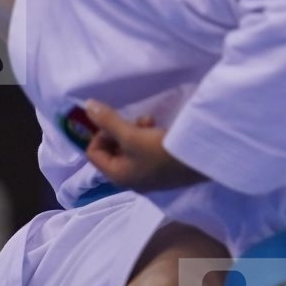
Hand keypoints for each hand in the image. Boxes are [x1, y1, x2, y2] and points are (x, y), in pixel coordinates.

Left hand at [82, 101, 207, 192]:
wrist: (199, 163)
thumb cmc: (161, 152)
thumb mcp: (131, 135)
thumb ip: (108, 121)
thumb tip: (87, 106)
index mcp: (117, 175)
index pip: (93, 152)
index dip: (100, 133)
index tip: (114, 121)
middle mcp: (128, 178)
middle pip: (111, 150)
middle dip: (119, 131)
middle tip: (134, 121)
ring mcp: (146, 175)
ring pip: (128, 148)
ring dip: (134, 131)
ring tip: (150, 122)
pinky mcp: (160, 169)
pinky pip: (144, 151)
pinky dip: (147, 138)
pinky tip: (159, 130)